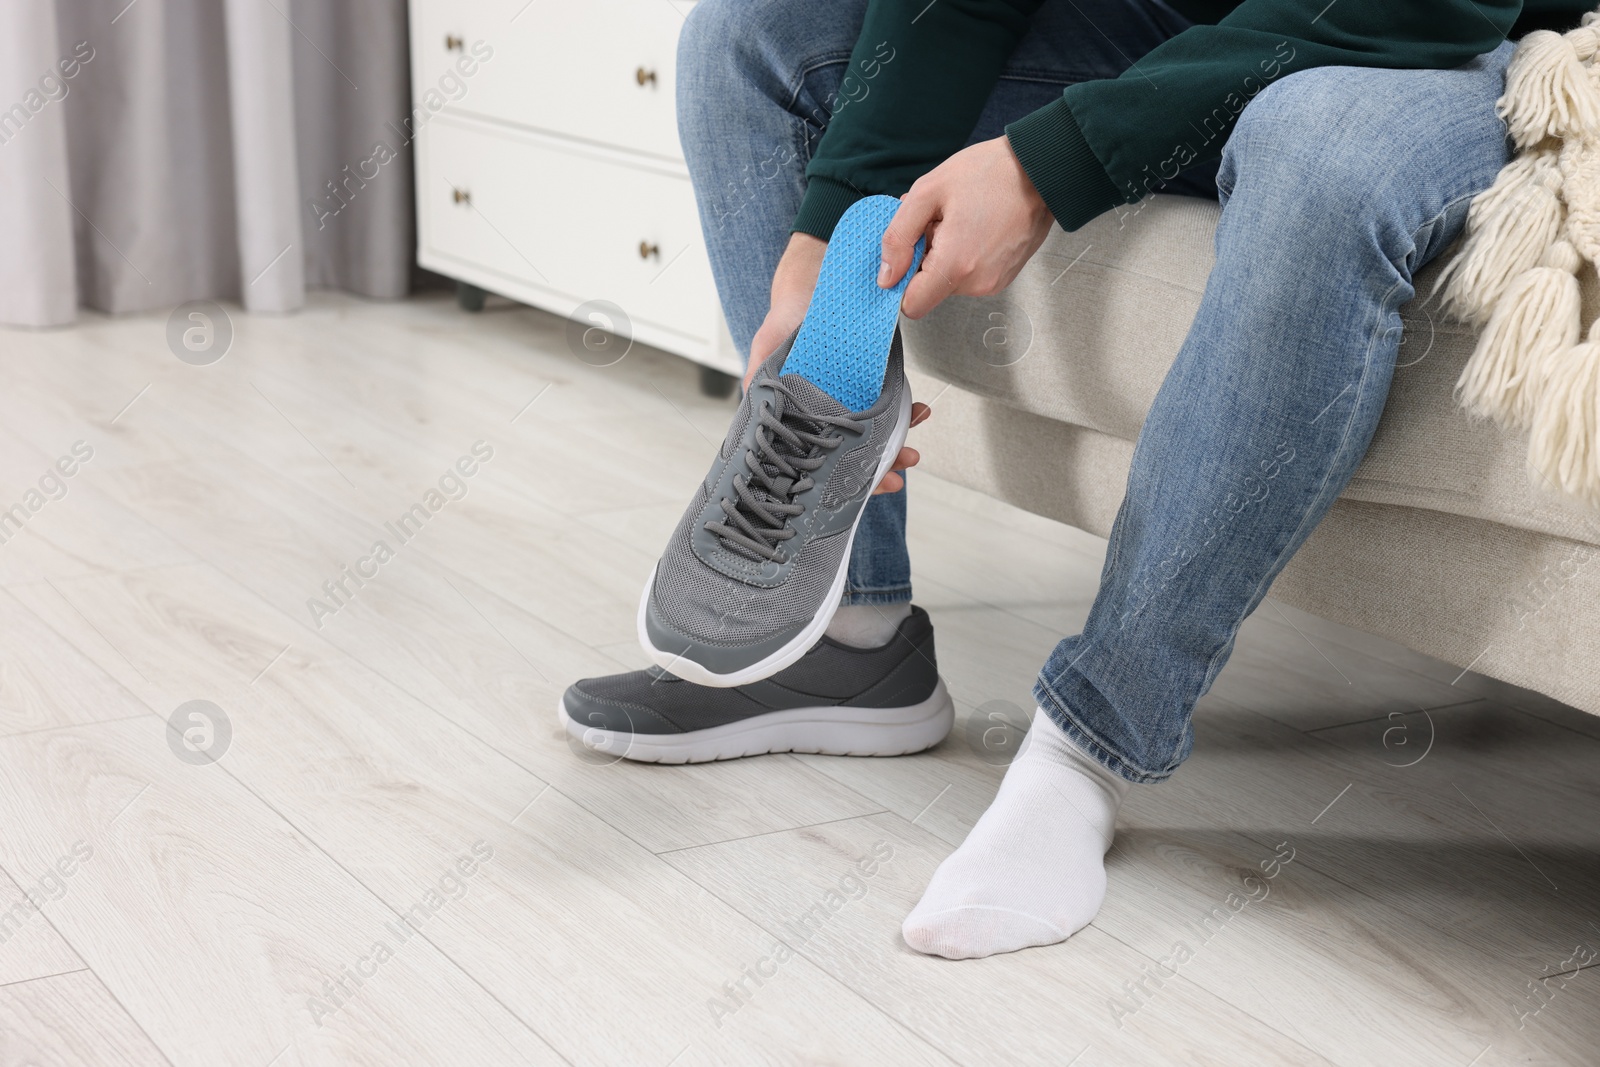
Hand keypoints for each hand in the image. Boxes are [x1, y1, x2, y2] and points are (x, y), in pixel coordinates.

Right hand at [744, 231, 931, 496]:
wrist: (809, 284)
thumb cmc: (783, 322)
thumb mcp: (765, 350)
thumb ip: (758, 382)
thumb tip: (754, 407)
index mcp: (802, 420)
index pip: (827, 461)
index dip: (853, 479)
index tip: (880, 484)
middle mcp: (827, 417)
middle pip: (857, 453)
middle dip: (885, 463)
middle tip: (907, 462)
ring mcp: (850, 402)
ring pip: (878, 433)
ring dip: (901, 438)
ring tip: (916, 436)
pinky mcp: (869, 384)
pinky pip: (891, 404)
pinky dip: (907, 408)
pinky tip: (919, 407)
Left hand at [878, 136, 1052, 319]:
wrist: (1041, 169)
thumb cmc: (989, 173)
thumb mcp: (928, 192)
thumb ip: (898, 237)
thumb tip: (886, 276)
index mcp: (955, 265)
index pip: (912, 305)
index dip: (901, 283)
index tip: (905, 255)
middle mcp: (977, 283)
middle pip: (931, 290)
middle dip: (925, 259)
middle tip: (939, 222)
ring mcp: (994, 282)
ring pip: (950, 282)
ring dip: (946, 255)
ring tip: (961, 220)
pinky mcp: (1005, 276)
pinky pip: (970, 275)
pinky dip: (965, 256)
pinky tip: (975, 227)